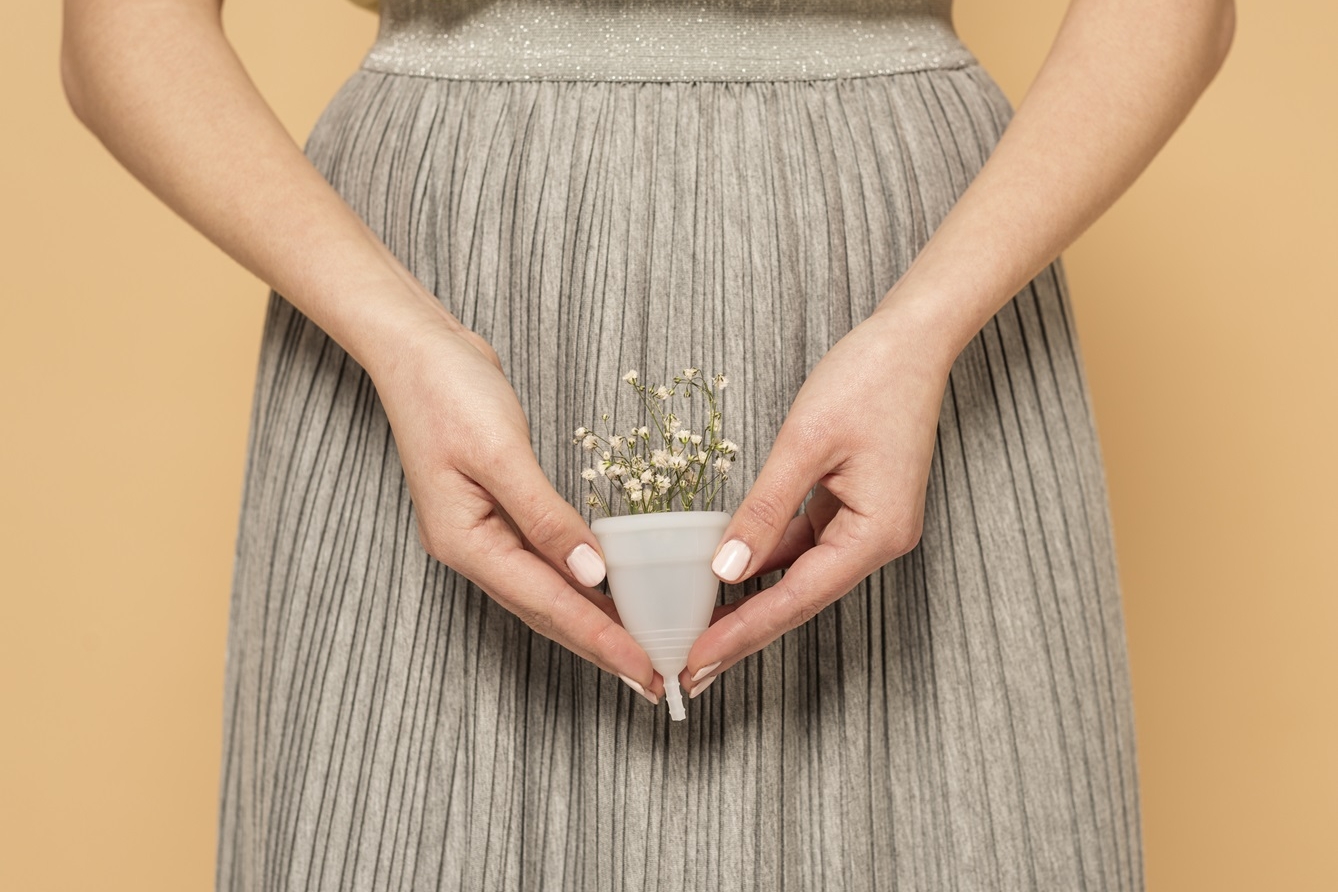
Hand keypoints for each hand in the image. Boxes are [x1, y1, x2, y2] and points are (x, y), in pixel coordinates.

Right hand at [370, 314, 662, 702]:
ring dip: (590, 623)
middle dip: (599, 646)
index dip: (597, 639)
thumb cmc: (447, 391)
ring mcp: (481, 532)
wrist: (417, 348)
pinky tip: (605, 594)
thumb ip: (544, 516)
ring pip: (544, 593)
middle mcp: (471, 548)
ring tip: (636, 649)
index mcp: (465, 542)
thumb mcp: (499, 451)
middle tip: (651, 678)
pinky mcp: (496, 511)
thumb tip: (591, 574)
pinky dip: (576, 584)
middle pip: (544, 612)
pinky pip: (543, 563)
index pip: (545, 604)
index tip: (642, 669)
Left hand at [679, 300, 953, 695]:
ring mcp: (865, 526)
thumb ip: (764, 509)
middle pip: (798, 600)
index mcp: (875, 535)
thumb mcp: (806, 442)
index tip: (698, 662)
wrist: (911, 339)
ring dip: (750, 603)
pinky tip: (727, 577)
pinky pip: (802, 547)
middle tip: (689, 670)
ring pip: (798, 577)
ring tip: (699, 632)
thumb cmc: (870, 379)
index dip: (743, 634)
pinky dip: (765, 562)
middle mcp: (875, 542)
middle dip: (742, 634)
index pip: (795, 599)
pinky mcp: (852, 508)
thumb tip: (726, 570)